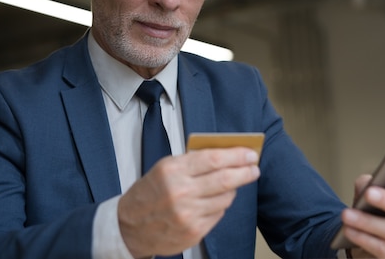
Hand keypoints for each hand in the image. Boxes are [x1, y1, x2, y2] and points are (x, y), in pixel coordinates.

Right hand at [117, 147, 260, 257]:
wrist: (130, 226)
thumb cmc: (150, 192)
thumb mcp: (165, 168)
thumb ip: (192, 161)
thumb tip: (226, 155)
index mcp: (172, 170)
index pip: (213, 159)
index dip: (236, 156)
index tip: (250, 154)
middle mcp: (180, 192)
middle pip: (224, 179)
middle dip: (245, 172)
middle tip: (254, 168)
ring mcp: (187, 214)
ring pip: (225, 198)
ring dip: (233, 189)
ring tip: (234, 183)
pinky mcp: (193, 232)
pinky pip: (219, 214)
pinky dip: (221, 205)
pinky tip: (217, 200)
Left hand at [341, 174, 384, 258]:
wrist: (364, 239)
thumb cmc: (371, 209)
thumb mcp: (368, 193)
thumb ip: (368, 184)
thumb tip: (366, 185)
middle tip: (369, 193)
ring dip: (367, 222)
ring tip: (347, 215)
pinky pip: (382, 248)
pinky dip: (363, 238)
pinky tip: (348, 230)